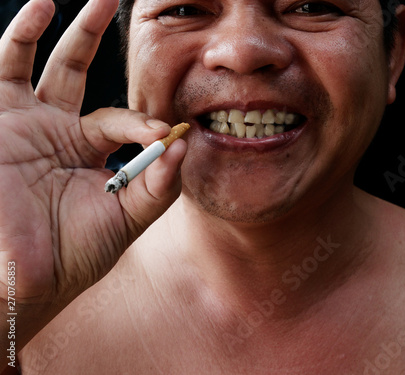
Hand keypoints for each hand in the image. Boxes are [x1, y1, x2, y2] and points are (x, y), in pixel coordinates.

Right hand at [0, 0, 185, 354]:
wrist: (25, 277)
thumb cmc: (75, 254)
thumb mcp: (127, 218)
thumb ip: (159, 185)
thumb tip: (186, 144)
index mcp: (88, 152)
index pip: (122, 120)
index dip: (145, 123)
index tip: (164, 133)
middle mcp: (58, 131)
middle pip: (79, 73)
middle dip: (96, 37)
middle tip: (119, 0)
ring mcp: (26, 122)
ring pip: (46, 63)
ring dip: (68, 30)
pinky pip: (6, 70)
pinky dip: (19, 38)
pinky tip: (39, 9)